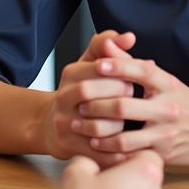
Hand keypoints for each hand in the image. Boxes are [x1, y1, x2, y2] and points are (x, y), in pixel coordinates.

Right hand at [40, 30, 135, 165]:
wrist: (52, 123)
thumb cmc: (79, 90)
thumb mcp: (89, 63)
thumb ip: (109, 46)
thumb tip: (130, 36)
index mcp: (71, 73)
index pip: (98, 68)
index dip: (120, 73)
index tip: (135, 80)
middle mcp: (64, 96)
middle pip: (92, 93)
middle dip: (118, 97)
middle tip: (136, 102)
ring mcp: (65, 122)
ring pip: (96, 125)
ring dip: (118, 127)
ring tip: (133, 126)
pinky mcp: (69, 146)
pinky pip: (96, 151)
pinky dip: (115, 152)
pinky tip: (130, 149)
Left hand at [79, 55, 188, 165]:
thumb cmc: (188, 103)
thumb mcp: (166, 80)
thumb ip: (134, 63)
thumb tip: (109, 44)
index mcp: (167, 84)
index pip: (140, 70)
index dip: (117, 66)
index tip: (96, 64)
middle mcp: (167, 107)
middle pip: (124, 105)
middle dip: (96, 104)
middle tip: (79, 102)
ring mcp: (164, 133)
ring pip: (123, 136)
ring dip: (98, 132)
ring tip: (82, 126)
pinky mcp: (162, 154)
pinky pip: (130, 155)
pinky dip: (110, 152)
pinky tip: (97, 146)